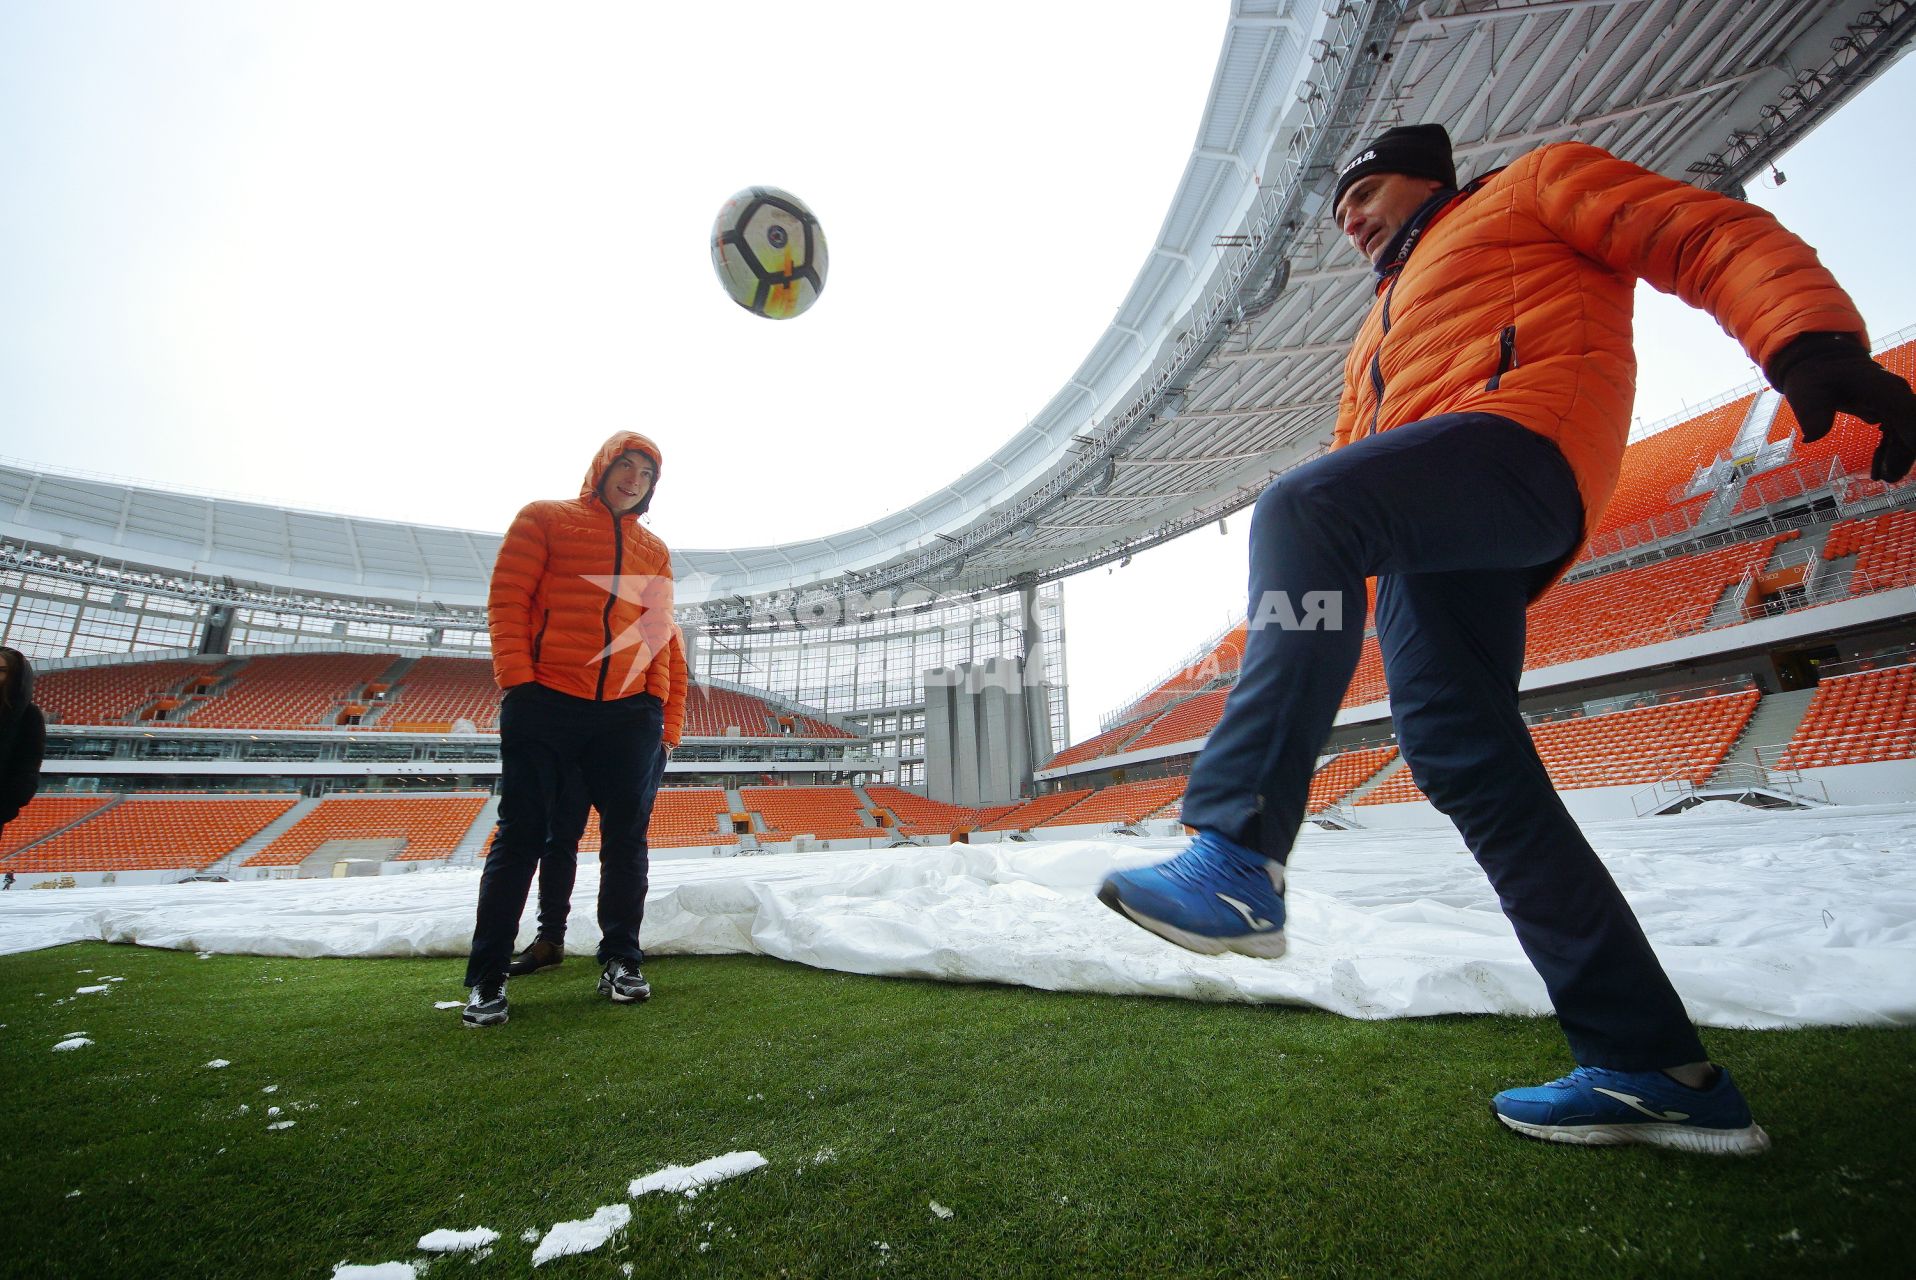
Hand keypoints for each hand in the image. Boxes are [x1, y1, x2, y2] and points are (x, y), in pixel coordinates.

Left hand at [1771, 334, 1915, 481]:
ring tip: (1880, 478)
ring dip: (1897, 458)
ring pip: (1907, 434)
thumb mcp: (1805, 391)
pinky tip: (1878, 471)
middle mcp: (1896, 394)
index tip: (1900, 464)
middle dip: (1903, 455)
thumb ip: (1811, 412)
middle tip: (1886, 478)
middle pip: (1912, 429)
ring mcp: (1895, 402)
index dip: (1911, 439)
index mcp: (1883, 389)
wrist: (1819, 361)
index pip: (1910, 415)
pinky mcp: (1889, 410)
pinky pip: (1897, 433)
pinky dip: (1890, 452)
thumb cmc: (1813, 375)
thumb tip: (1813, 437)